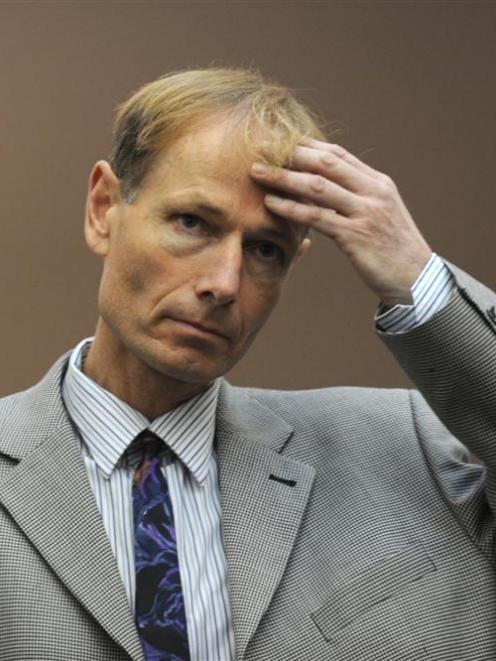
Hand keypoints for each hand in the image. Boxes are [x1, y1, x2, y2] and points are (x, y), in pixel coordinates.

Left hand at [250, 138, 431, 304]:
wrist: (417, 279)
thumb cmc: (393, 250)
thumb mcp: (379, 215)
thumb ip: (355, 199)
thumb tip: (323, 189)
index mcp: (378, 183)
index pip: (339, 154)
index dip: (308, 145)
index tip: (281, 139)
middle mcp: (373, 192)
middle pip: (326, 163)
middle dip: (292, 152)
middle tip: (262, 146)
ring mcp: (365, 212)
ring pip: (317, 186)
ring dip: (284, 177)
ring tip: (257, 172)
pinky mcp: (356, 236)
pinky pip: (317, 217)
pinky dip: (292, 208)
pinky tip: (271, 204)